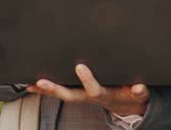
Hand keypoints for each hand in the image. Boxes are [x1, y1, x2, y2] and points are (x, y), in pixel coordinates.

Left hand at [27, 64, 148, 116]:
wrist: (126, 104)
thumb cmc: (131, 95)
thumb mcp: (139, 94)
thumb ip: (139, 91)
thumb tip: (139, 88)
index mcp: (105, 95)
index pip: (94, 89)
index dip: (87, 80)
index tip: (80, 66)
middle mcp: (90, 97)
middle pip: (70, 96)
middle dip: (56, 90)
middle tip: (42, 82)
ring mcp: (82, 96)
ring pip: (61, 94)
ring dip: (45, 90)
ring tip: (31, 83)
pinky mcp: (77, 93)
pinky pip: (59, 92)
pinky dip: (44, 90)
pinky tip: (31, 85)